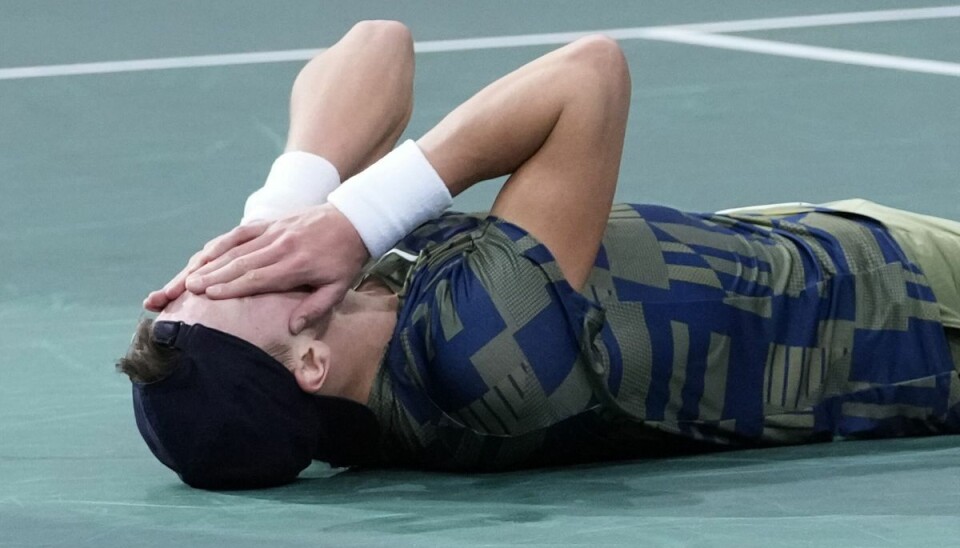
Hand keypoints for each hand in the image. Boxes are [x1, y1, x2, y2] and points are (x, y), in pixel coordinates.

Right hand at [145, 204, 369, 333]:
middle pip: (239, 263)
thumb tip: (292, 328)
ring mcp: (272, 231)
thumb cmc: (346, 259)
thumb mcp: (339, 287)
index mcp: (296, 264)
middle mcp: (280, 246)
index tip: (207, 294)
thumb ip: (315, 307)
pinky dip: (219, 243)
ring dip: (208, 262)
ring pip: (234, 247)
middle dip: (210, 276)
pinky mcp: (269, 222)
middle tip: (184, 288)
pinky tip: (203, 255)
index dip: (230, 286)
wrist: (354, 220)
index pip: (257, 277)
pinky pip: (239, 232)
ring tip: (186, 275)